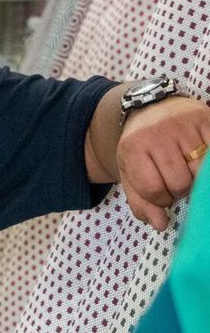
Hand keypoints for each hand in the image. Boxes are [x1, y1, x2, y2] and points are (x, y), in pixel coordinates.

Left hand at [117, 96, 209, 230]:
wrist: (150, 107)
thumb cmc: (142, 145)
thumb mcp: (130, 171)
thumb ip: (141, 201)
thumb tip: (160, 225)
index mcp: (133, 147)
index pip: (154, 190)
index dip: (160, 199)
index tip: (161, 193)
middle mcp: (158, 134)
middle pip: (181, 183)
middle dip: (180, 190)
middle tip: (176, 180)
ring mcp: (184, 126)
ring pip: (202, 173)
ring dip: (198, 180)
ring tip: (188, 171)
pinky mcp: (207, 120)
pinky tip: (202, 163)